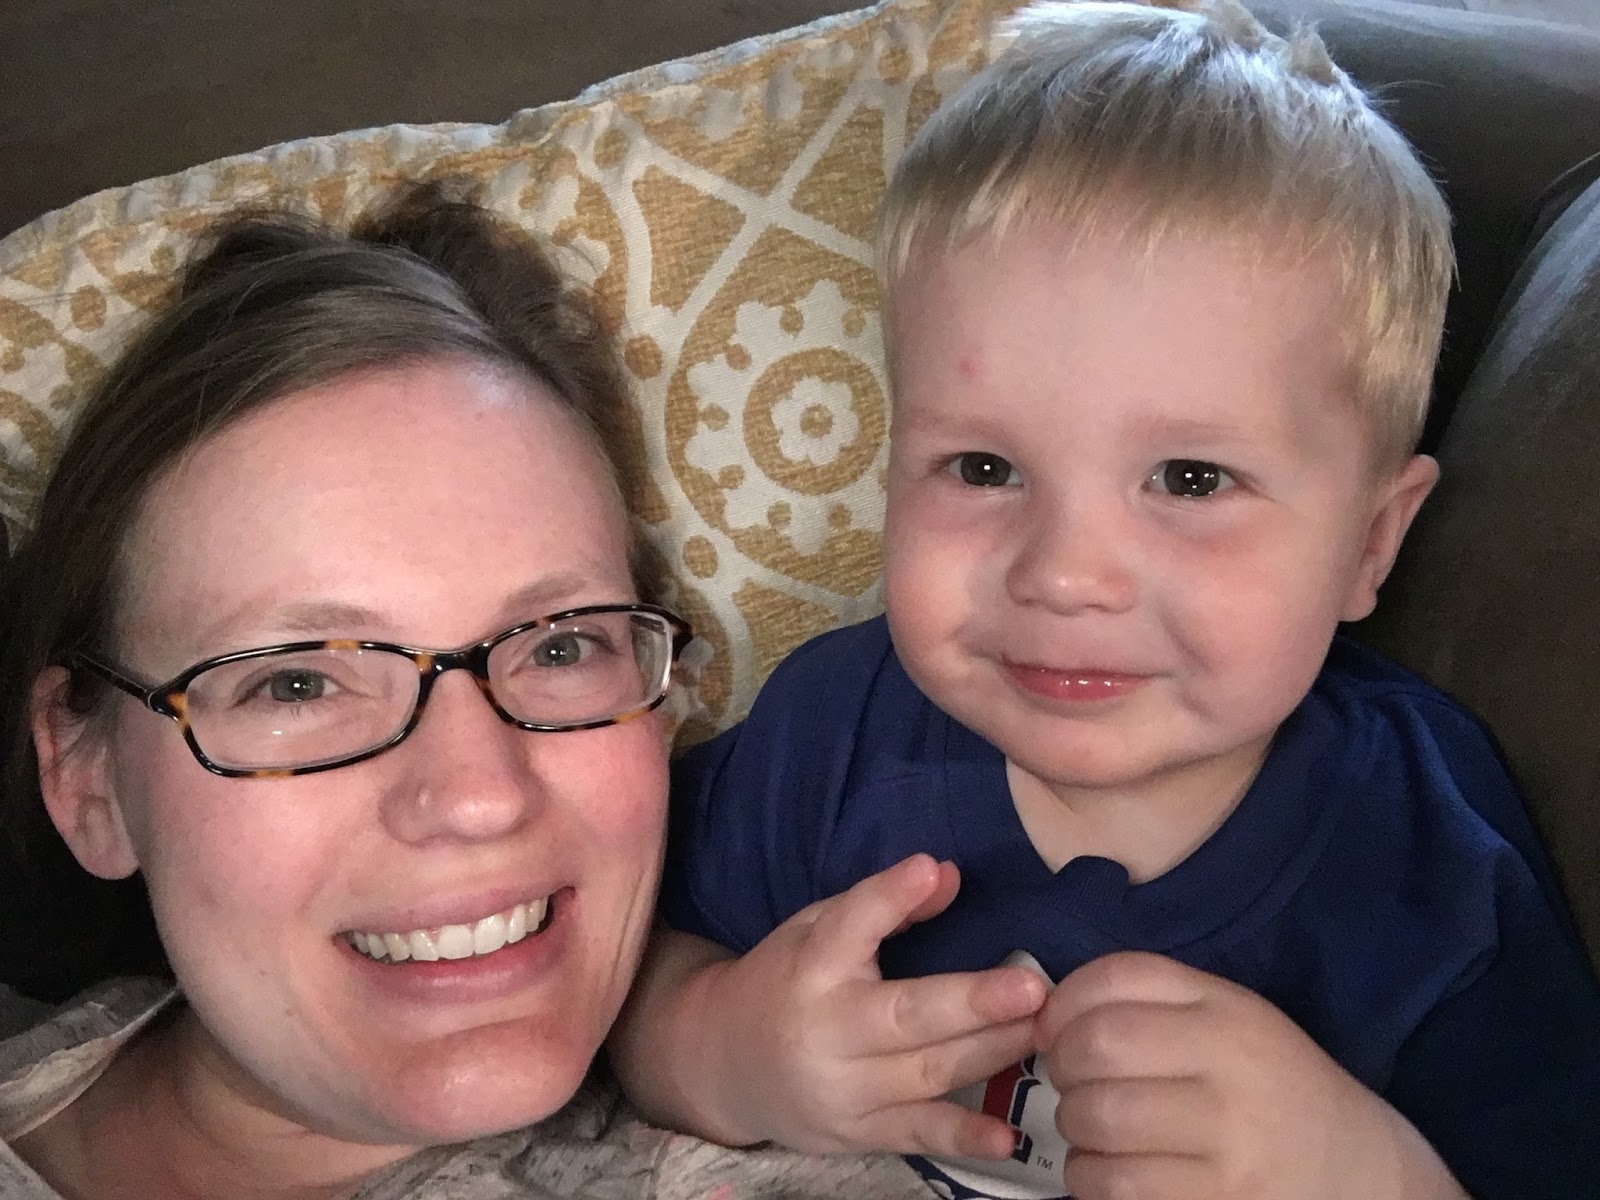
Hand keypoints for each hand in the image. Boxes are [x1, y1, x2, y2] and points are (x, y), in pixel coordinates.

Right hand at [689, 854, 1048, 1156]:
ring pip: (926, 1073)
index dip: (889, 897)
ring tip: (1044, 1029)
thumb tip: (946, 874)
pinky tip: (1006, 1134)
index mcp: (811, 966)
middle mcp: (825, 1030)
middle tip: (1032, 987)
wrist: (723, 1066)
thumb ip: (880, 906)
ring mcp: (842, 1089)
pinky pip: (916, 1134)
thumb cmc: (786, 982)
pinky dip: (962, 1136)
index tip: (929, 868)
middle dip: (972, 1003)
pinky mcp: (857, 1132)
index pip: (850, 925)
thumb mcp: (816, 929)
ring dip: (991, 1052)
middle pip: (904, 1016)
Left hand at [1037, 952, 1465, 1199]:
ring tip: (1095, 1131)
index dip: (1064, 1001)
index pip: (1117, 979)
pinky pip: (1112, 1185)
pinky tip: (1111, 1171)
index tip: (1056, 1028)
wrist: (1356, 1173)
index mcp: (1229, 1011)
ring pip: (1094, 1120)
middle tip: (1074, 1083)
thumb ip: (1150, 998)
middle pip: (1095, 1048)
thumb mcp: (1228, 1018)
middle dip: (1064, 1066)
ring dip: (1073, 1128)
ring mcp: (1227, 1146)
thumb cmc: (1270, 1086)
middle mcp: (1230, 1071)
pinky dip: (1090, 1178)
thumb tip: (1050, 1011)